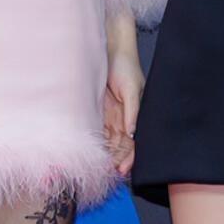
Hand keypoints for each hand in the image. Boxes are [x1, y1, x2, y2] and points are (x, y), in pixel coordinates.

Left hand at [101, 15, 141, 175]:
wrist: (110, 50)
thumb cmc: (126, 66)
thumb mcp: (132, 88)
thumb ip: (132, 111)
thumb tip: (132, 132)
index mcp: (134, 116)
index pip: (132, 142)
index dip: (128, 157)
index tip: (121, 169)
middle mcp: (122, 120)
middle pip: (120, 147)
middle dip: (115, 161)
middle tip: (107, 174)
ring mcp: (109, 117)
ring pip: (107, 143)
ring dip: (104, 156)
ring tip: (98, 170)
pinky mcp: (96, 112)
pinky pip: (96, 132)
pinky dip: (94, 144)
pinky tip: (89, 155)